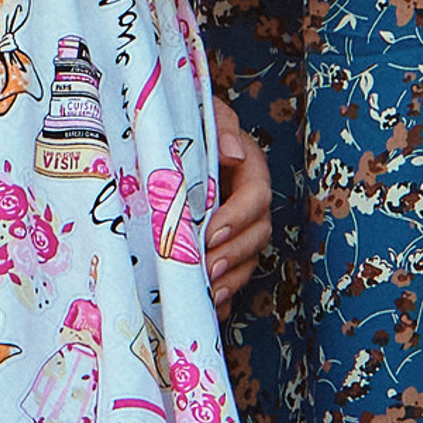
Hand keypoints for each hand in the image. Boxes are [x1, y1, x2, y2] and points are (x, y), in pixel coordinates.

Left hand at [204, 93, 271, 311]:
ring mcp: (237, 225)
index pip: (257, 196)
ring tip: (210, 292)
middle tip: (207, 270)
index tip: (211, 232)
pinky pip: (232, 274)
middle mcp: (247, 199)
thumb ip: (220, 126)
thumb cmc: (188, 119)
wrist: (165, 134)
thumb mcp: (204, 112)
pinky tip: (210, 309)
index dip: (238, 217)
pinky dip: (223, 294)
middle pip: (257, 233)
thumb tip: (233, 152)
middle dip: (234, 254)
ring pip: (248, 257)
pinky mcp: (222, 244)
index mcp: (249, 167)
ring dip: (232, 277)